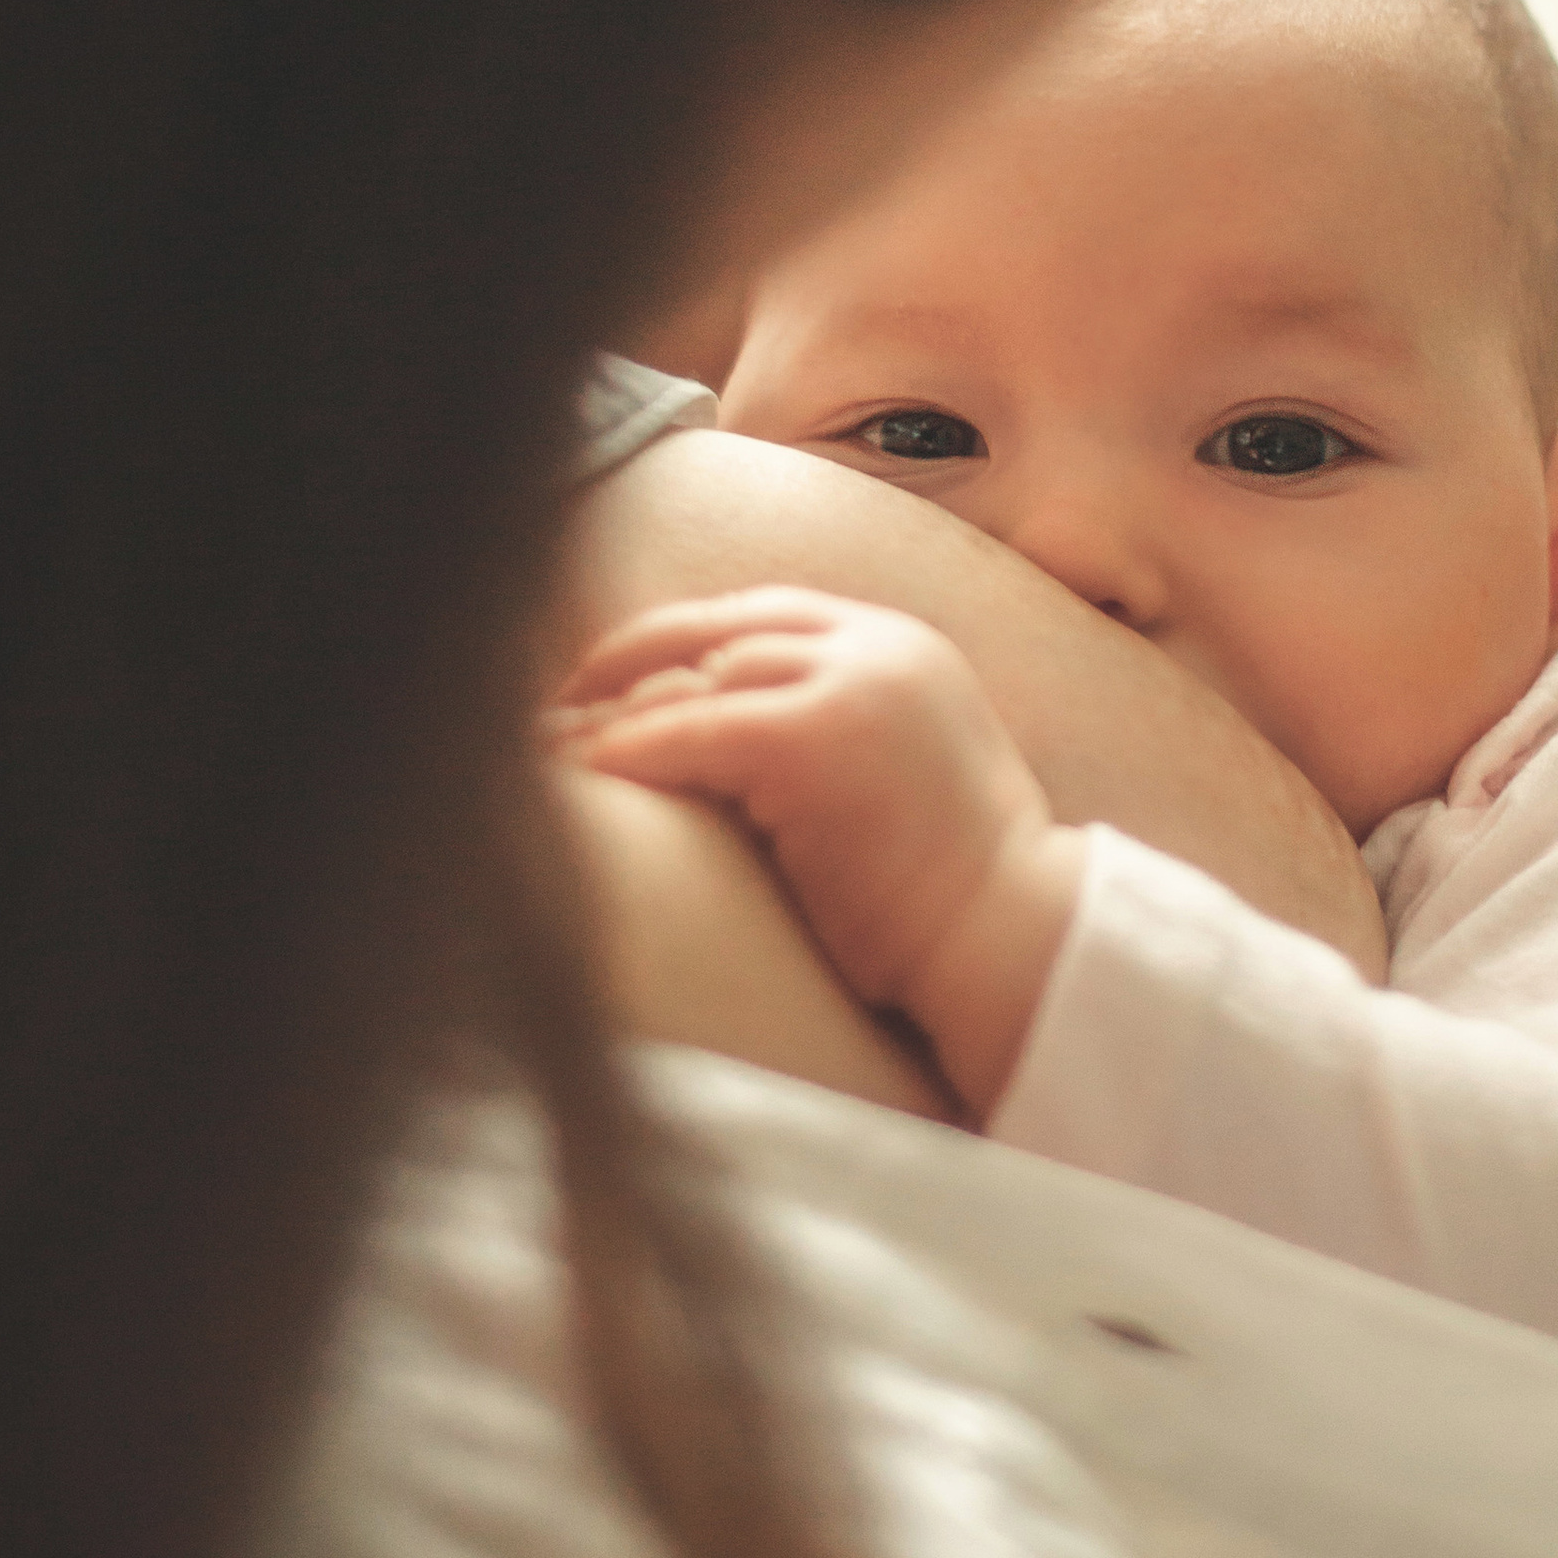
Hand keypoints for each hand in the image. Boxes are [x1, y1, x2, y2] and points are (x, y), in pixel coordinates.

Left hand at [547, 587, 1084, 1108]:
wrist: (1015, 940)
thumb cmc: (954, 894)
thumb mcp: (901, 775)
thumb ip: (834, 730)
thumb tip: (722, 745)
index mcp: (901, 646)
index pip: (759, 617)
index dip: (675, 644)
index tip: (610, 681)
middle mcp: (875, 644)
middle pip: (713, 627)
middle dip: (622, 662)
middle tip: (549, 706)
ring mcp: (847, 681)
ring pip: (692, 675)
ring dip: (609, 715)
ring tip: (542, 750)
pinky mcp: (811, 736)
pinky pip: (687, 731)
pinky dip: (624, 753)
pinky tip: (575, 777)